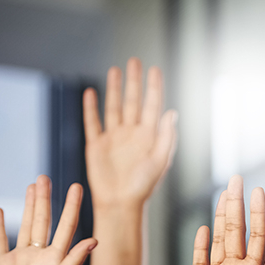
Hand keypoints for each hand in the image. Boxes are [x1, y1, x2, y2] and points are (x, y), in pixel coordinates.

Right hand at [0, 176, 96, 264]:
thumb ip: (74, 260)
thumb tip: (95, 240)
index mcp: (57, 257)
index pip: (66, 225)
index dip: (72, 206)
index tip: (76, 187)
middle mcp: (41, 254)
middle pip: (44, 219)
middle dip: (45, 198)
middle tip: (46, 176)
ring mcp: (22, 258)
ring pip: (26, 225)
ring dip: (28, 206)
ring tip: (32, 186)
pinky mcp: (3, 264)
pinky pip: (1, 241)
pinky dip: (0, 227)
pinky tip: (0, 212)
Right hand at [83, 57, 176, 209]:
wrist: (121, 202)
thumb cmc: (144, 185)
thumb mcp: (161, 160)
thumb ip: (167, 136)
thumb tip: (173, 112)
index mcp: (150, 135)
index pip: (153, 105)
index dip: (154, 87)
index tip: (155, 69)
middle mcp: (132, 133)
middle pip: (133, 100)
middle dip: (134, 81)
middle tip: (134, 61)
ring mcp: (114, 137)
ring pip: (114, 107)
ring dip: (113, 89)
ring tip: (115, 70)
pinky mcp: (96, 145)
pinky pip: (93, 122)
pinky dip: (91, 108)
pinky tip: (91, 93)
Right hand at [181, 176, 264, 264]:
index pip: (257, 235)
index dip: (258, 213)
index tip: (259, 190)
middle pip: (236, 230)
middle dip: (237, 205)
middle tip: (238, 179)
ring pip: (219, 240)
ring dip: (220, 217)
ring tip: (223, 194)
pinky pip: (198, 260)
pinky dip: (200, 243)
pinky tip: (203, 227)